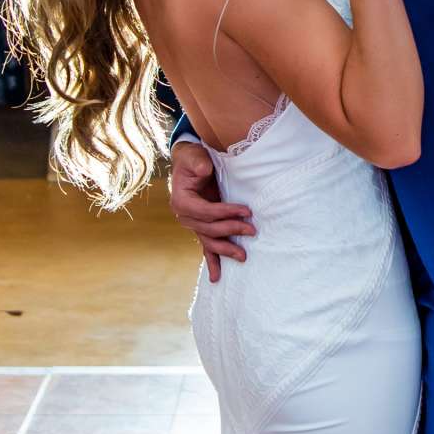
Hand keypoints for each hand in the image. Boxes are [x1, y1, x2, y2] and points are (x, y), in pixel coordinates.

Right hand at [170, 140, 256, 283]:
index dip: (226, 212)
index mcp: (181, 201)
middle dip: (231, 230)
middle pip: (209, 229)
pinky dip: (211, 262)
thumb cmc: (193, 158)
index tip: (246, 211)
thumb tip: (204, 170)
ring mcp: (193, 224)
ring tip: (243, 256)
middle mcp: (184, 216)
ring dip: (225, 249)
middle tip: (252, 230)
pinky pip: (205, 246)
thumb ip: (198, 162)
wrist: (189, 161)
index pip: (206, 212)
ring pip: (209, 241)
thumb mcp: (194, 156)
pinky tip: (216, 277)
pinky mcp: (201, 226)